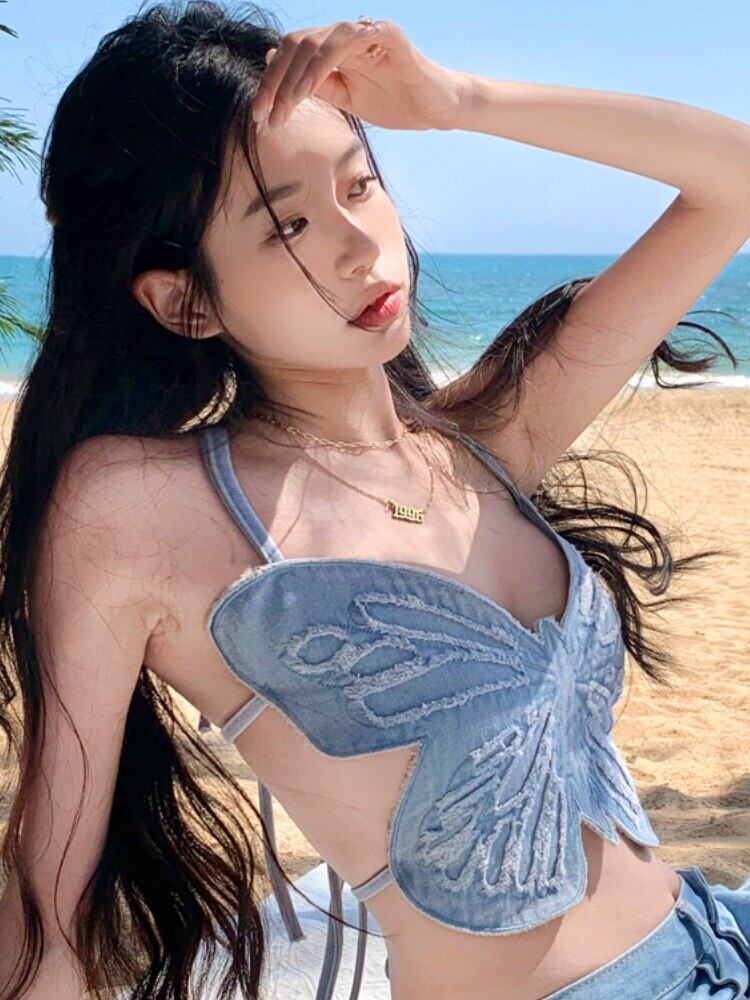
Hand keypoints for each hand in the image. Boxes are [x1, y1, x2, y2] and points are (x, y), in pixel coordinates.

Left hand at [253, 19, 470, 132]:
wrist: (438, 108)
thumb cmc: (396, 102)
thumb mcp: (347, 100)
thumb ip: (317, 85)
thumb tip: (276, 67)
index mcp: (335, 48)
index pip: (294, 55)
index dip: (273, 82)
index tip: (260, 114)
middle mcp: (347, 33)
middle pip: (298, 45)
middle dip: (276, 82)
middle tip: (265, 114)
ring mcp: (367, 31)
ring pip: (318, 41)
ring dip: (297, 76)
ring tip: (287, 106)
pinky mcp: (389, 36)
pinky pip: (351, 39)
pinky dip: (327, 60)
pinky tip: (312, 87)